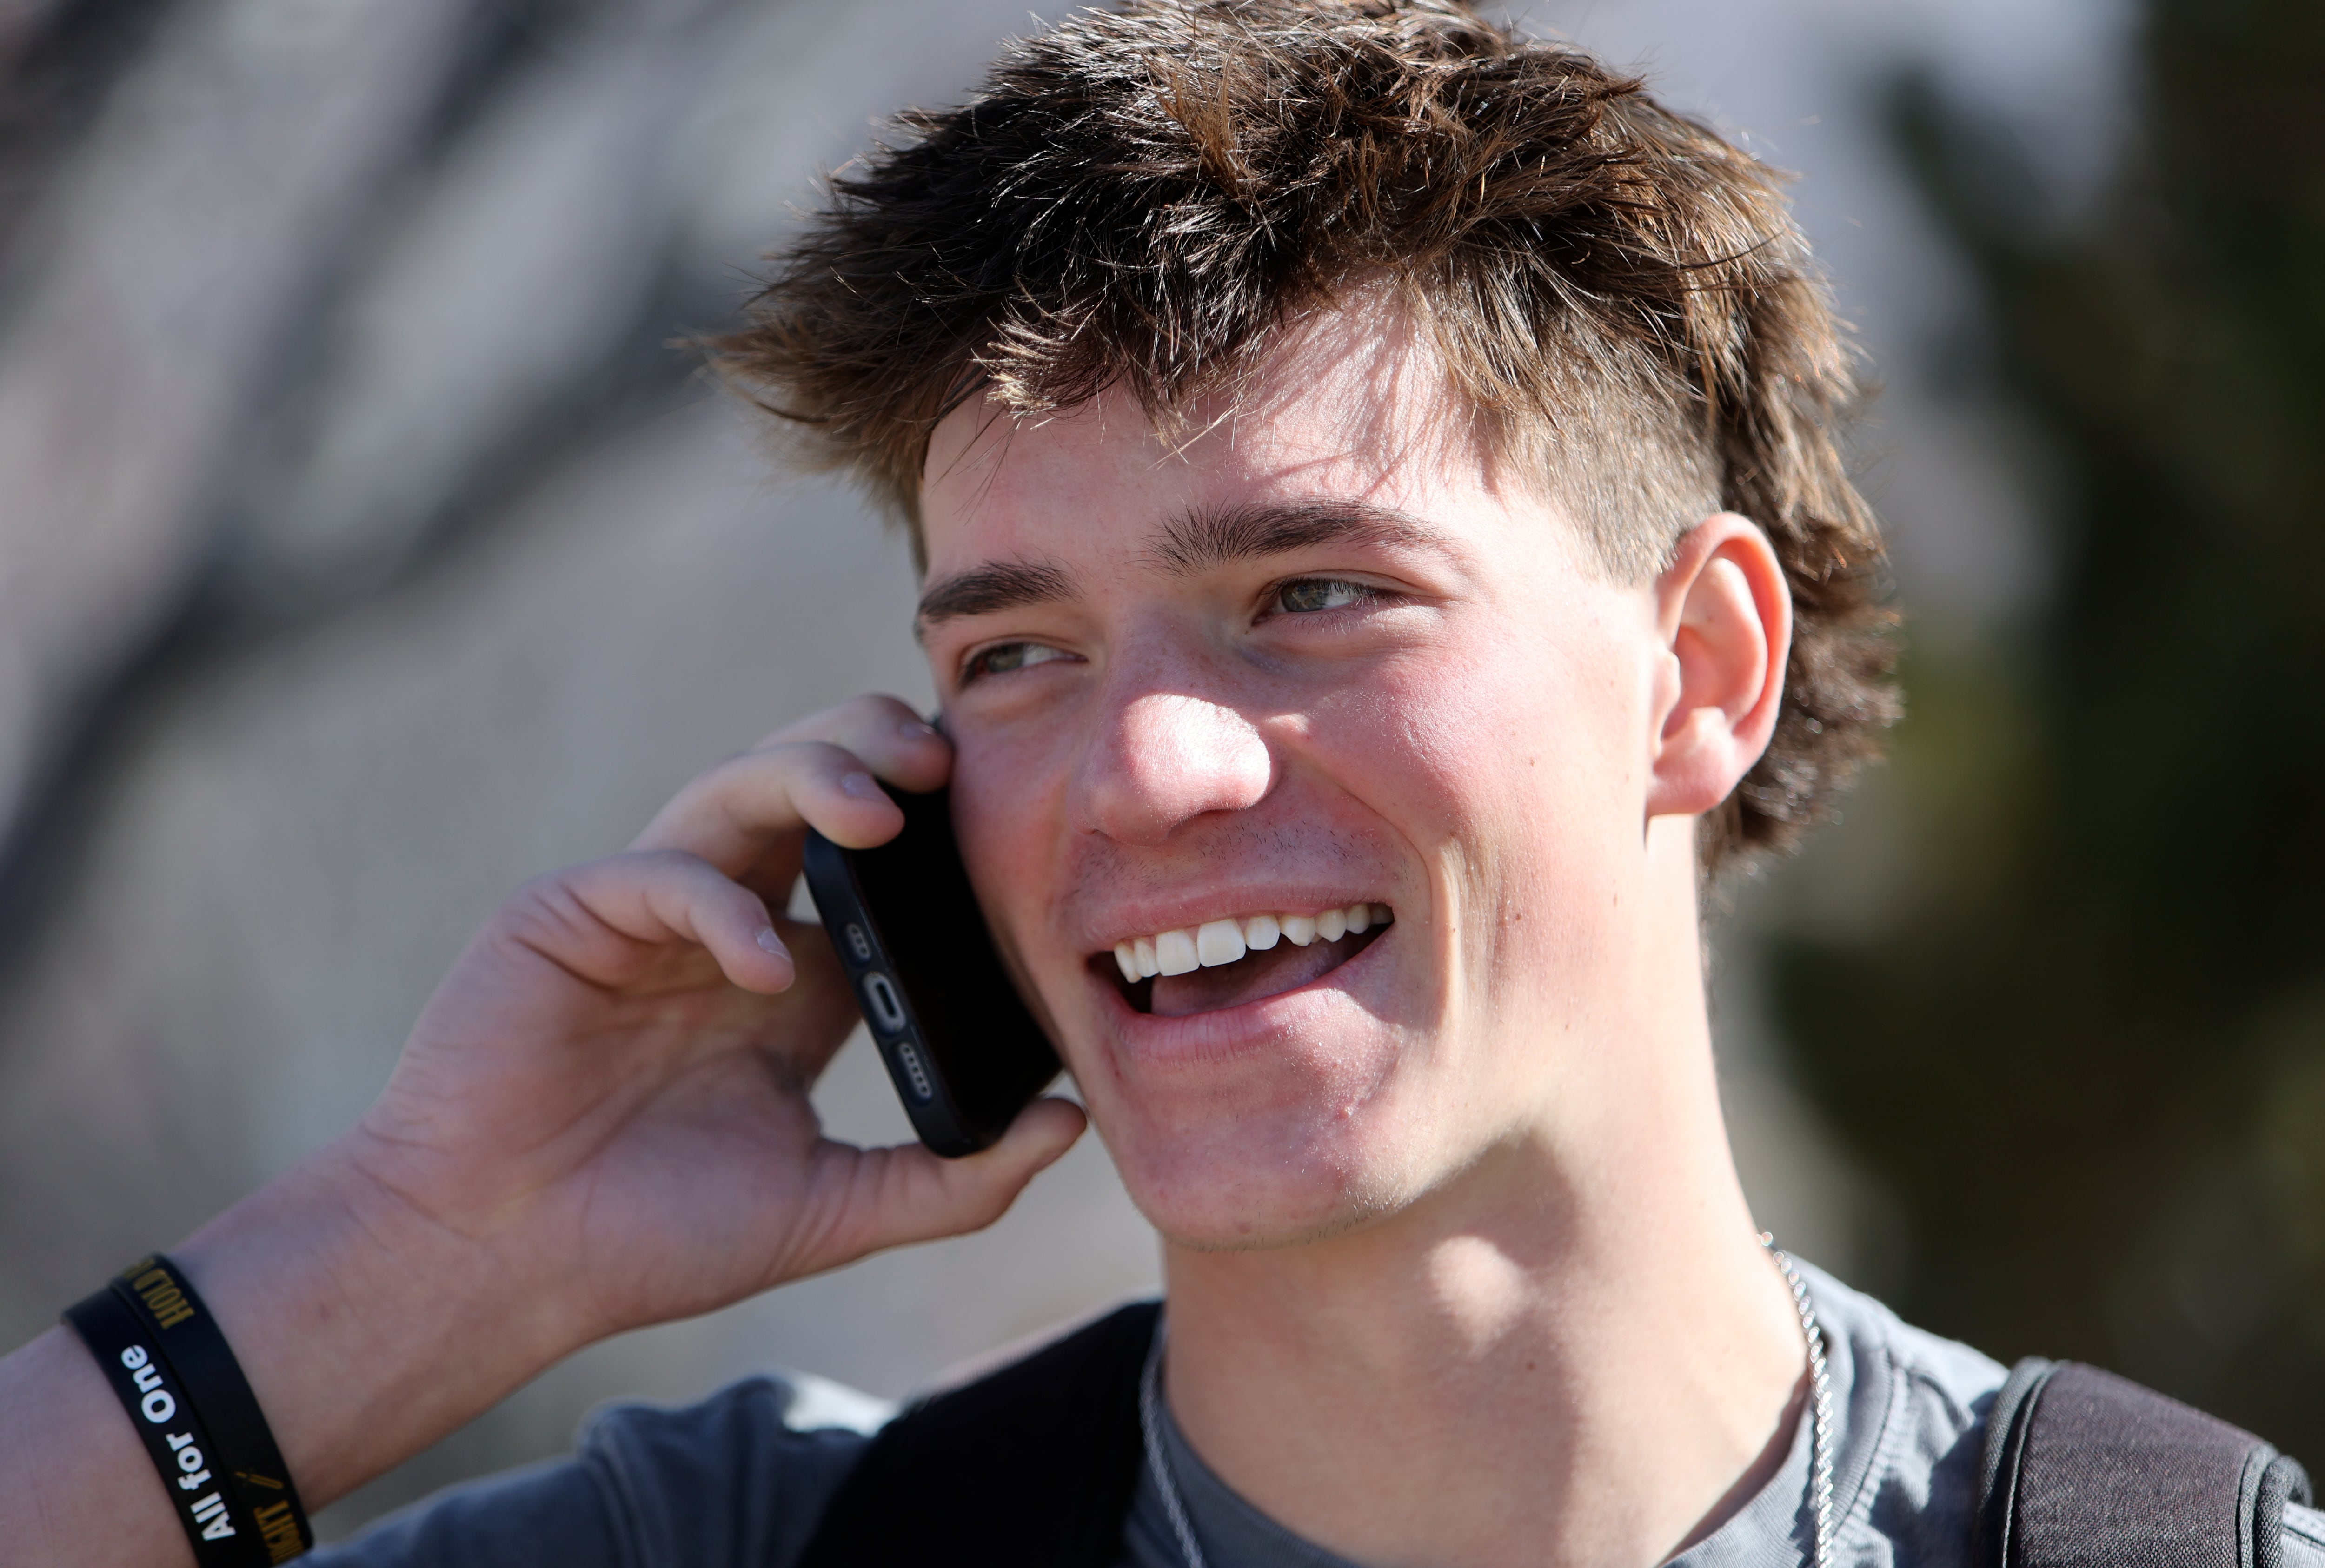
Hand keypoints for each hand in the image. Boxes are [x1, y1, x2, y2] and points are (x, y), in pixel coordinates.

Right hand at [340, 692, 1085, 1351]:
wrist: (501, 1266)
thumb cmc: (652, 1239)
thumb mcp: (830, 1210)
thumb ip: (953, 1178)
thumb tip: (1071, 1123)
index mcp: (791, 978)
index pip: (880, 871)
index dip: (939, 833)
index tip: (1009, 824)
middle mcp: (725, 925)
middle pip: (810, 790)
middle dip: (875, 751)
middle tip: (943, 763)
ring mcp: (646, 913)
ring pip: (735, 789)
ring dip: (810, 778)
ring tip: (878, 811)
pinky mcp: (567, 915)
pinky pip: (657, 870)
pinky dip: (718, 904)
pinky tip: (761, 965)